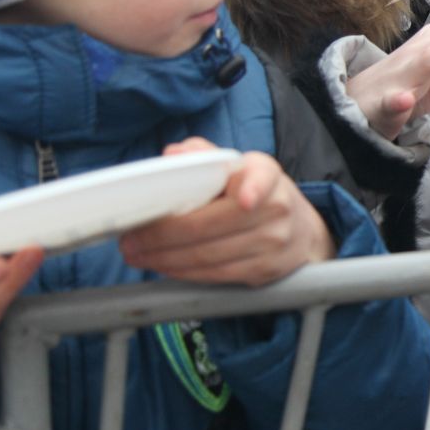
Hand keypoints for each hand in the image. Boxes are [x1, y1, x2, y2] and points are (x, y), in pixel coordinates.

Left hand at [120, 139, 333, 285]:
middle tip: (130, 240)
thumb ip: (204, 156)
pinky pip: (215, 275)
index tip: (245, 200)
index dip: (254, 190)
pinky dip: (183, 272)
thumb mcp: (237, 166)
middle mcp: (276, 208)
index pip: (261, 180)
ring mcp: (274, 243)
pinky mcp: (265, 271)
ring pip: (208, 256)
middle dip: (161, 237)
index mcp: (266, 174)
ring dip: (165, 258)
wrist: (299, 230)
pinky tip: (164, 265)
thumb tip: (174, 154)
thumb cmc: (255, 193)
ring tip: (138, 254)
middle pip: (210, 227)